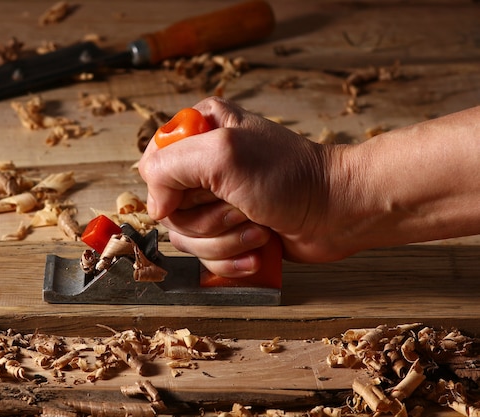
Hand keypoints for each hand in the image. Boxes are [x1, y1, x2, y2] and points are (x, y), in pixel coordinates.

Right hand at [138, 96, 337, 276]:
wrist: (337, 211)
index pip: (152, 165)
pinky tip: (260, 248)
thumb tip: (155, 206)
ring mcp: (216, 200)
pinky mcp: (229, 231)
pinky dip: (234, 260)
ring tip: (257, 229)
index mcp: (199, 131)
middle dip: (207, 220)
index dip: (168, 188)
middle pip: (168, 209)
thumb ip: (171, 167)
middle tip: (240, 208)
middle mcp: (203, 165)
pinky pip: (207, 257)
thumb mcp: (223, 155)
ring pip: (186, 238)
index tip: (202, 193)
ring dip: (224, 241)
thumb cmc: (289, 176)